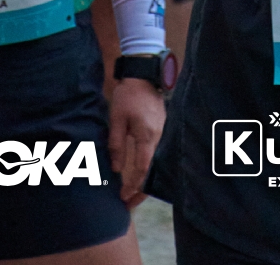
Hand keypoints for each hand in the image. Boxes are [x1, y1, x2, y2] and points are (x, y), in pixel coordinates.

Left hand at [108, 76, 165, 204]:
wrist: (143, 75)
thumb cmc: (128, 96)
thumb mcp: (117, 119)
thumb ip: (117, 145)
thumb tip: (117, 169)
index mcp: (147, 136)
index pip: (143, 168)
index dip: (134, 186)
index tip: (123, 198)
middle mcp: (158, 137)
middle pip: (152, 170)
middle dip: (141, 190)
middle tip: (129, 203)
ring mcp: (162, 132)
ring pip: (155, 163)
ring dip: (145, 180)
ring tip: (133, 193)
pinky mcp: (161, 128)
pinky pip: (156, 154)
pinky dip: (149, 167)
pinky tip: (141, 173)